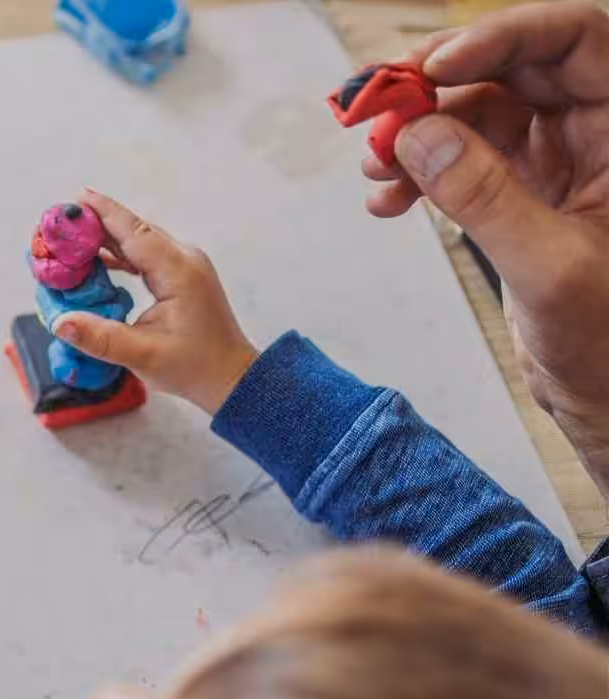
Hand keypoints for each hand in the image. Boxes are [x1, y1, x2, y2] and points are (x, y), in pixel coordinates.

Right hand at [47, 191, 258, 413]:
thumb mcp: (142, 356)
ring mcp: (186, 266)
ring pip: (141, 241)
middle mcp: (184, 260)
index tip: (78, 197)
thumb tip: (60, 323)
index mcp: (178, 272)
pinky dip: (122, 254)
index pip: (135, 232)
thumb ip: (99, 338)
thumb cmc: (194, 367)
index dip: (105, 213)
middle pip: (136, 230)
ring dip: (108, 238)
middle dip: (98, 223)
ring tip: (74, 237)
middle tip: (64, 221)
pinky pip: (147, 255)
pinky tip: (99, 259)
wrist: (231, 377)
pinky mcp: (182, 276)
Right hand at [360, 0, 608, 494]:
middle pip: (516, 67)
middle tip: (380, 104)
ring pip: (479, 110)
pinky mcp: (525, 190)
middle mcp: (602, 132)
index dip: (505, 38)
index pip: (579, 40)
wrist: (608, 399)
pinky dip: (419, 171)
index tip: (437, 66)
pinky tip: (388, 199)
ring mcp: (562, 158)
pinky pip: (462, 157)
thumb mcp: (551, 268)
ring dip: (418, 130)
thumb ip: (486, 197)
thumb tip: (421, 136)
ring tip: (375, 164)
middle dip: (440, 82)